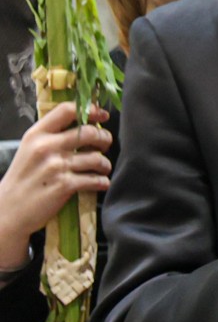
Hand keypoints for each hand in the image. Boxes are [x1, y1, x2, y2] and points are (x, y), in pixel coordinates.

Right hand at [0, 103, 111, 266]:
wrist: (8, 210)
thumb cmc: (22, 179)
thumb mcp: (29, 150)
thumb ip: (51, 136)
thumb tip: (84, 124)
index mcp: (36, 135)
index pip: (67, 110)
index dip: (91, 110)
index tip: (102, 116)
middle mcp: (46, 147)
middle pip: (90, 132)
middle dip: (104, 138)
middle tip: (105, 145)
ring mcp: (56, 167)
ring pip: (97, 157)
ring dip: (105, 164)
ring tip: (102, 168)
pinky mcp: (64, 186)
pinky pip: (96, 179)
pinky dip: (102, 182)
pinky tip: (100, 183)